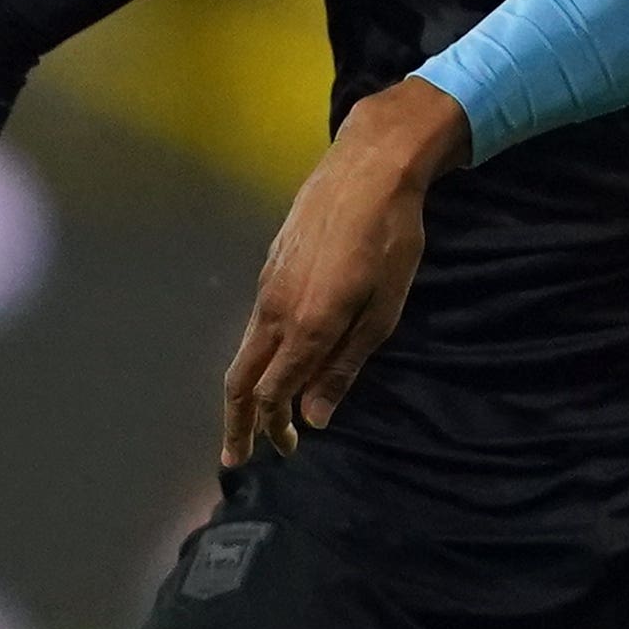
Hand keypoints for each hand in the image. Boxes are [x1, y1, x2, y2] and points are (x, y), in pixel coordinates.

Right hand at [218, 81, 469, 465]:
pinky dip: (257, 357)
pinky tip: (274, 365)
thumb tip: (314, 418)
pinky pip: (256, 324)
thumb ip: (344, 366)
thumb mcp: (383, 310)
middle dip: (238, 424)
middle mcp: (274, 310)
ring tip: (255, 421)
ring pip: (245, 351)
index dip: (274, 428)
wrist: (367, 169)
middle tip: (238, 459)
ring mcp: (267, 285)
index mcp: (306, 326)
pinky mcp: (270, 267)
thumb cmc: (390, 240)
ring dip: (247, 392)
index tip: (287, 451)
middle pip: (241, 379)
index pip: (273, 394)